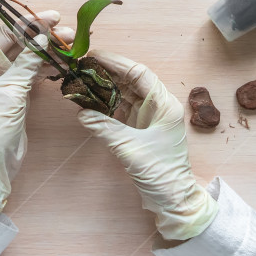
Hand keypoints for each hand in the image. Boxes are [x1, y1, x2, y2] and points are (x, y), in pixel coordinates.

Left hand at [0, 10, 72, 216]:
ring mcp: (8, 80)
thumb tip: (42, 37)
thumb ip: (28, 62)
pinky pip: (36, 72)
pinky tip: (64, 61)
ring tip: (72, 45)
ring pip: (32, 57)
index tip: (52, 18)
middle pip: (22, 43)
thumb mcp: (12, 88)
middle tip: (69, 32)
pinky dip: (50, 66)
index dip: (30, 23)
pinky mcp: (20, 92)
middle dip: (45, 36)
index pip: (8, 33)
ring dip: (51, 50)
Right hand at [77, 50, 218, 239]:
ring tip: (83, 79)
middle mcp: (159, 106)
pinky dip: (106, 104)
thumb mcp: (130, 148)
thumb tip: (82, 112)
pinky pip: (121, 109)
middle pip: (131, 80)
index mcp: (165, 104)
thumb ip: (104, 128)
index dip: (116, 62)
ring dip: (105, 87)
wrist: (173, 200)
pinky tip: (90, 101)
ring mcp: (150, 117)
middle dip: (107, 72)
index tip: (94, 56)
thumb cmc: (161, 173)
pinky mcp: (141, 128)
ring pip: (125, 93)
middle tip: (83, 66)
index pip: (139, 73)